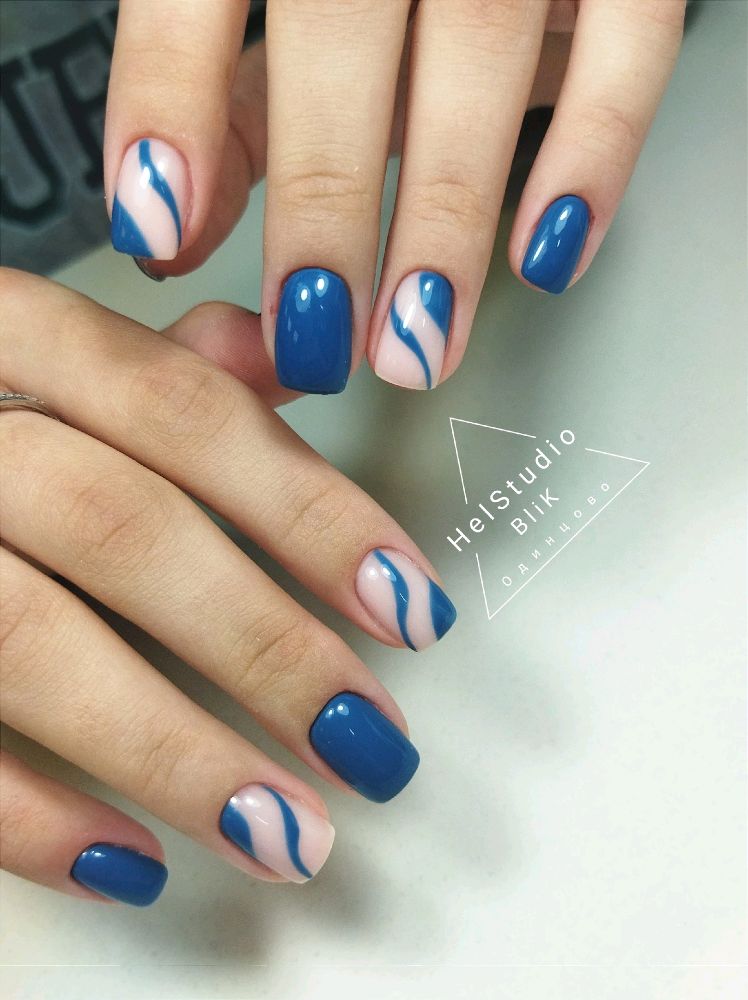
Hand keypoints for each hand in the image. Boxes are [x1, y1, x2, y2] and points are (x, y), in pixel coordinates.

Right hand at [0, 269, 455, 905]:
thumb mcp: (42, 368)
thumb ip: (160, 374)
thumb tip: (279, 356)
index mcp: (7, 340)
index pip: (184, 409)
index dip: (308, 511)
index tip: (407, 603)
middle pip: (122, 528)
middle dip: (263, 643)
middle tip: (367, 738)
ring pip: (32, 640)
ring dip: (175, 750)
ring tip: (285, 828)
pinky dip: (32, 813)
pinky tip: (134, 860)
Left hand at [104, 0, 684, 393]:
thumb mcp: (283, 18)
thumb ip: (220, 107)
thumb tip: (164, 231)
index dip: (169, 100)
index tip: (157, 228)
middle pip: (342, 33)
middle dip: (325, 204)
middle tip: (315, 337)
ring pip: (481, 52)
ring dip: (445, 217)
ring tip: (417, 340)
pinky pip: (631, 46)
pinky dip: (592, 155)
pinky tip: (544, 256)